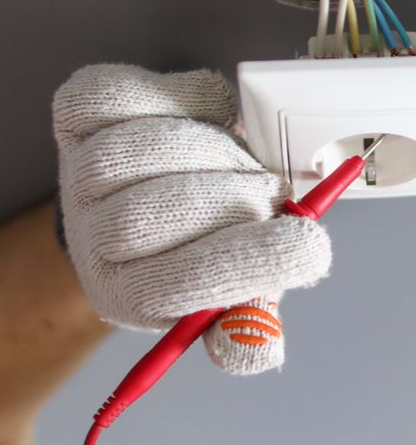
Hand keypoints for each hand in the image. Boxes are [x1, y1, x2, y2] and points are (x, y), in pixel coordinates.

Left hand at [53, 64, 331, 375]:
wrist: (152, 193)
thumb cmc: (200, 245)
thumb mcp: (232, 296)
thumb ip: (249, 324)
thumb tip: (259, 348)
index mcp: (126, 294)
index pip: (177, 285)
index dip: (248, 263)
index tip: (309, 247)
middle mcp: (91, 237)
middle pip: (149, 213)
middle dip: (231, 198)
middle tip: (272, 197)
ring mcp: (78, 172)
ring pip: (140, 150)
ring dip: (212, 149)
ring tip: (241, 163)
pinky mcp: (78, 115)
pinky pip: (122, 95)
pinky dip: (180, 95)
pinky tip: (208, 113)